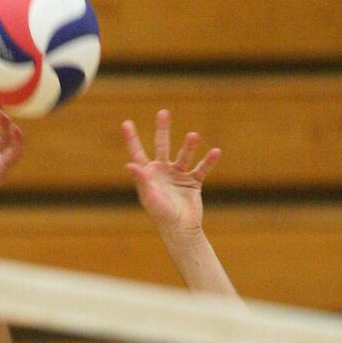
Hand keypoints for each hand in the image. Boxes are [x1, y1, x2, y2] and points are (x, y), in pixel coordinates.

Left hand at [122, 109, 219, 233]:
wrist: (181, 230)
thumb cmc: (161, 215)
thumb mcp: (150, 197)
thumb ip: (141, 180)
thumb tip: (129, 164)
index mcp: (149, 175)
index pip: (138, 153)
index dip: (132, 139)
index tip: (126, 123)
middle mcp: (163, 172)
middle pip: (161, 146)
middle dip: (162, 130)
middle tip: (163, 113)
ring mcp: (179, 176)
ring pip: (184, 156)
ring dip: (189, 146)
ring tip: (193, 135)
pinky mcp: (193, 182)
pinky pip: (202, 168)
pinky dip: (209, 161)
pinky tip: (215, 152)